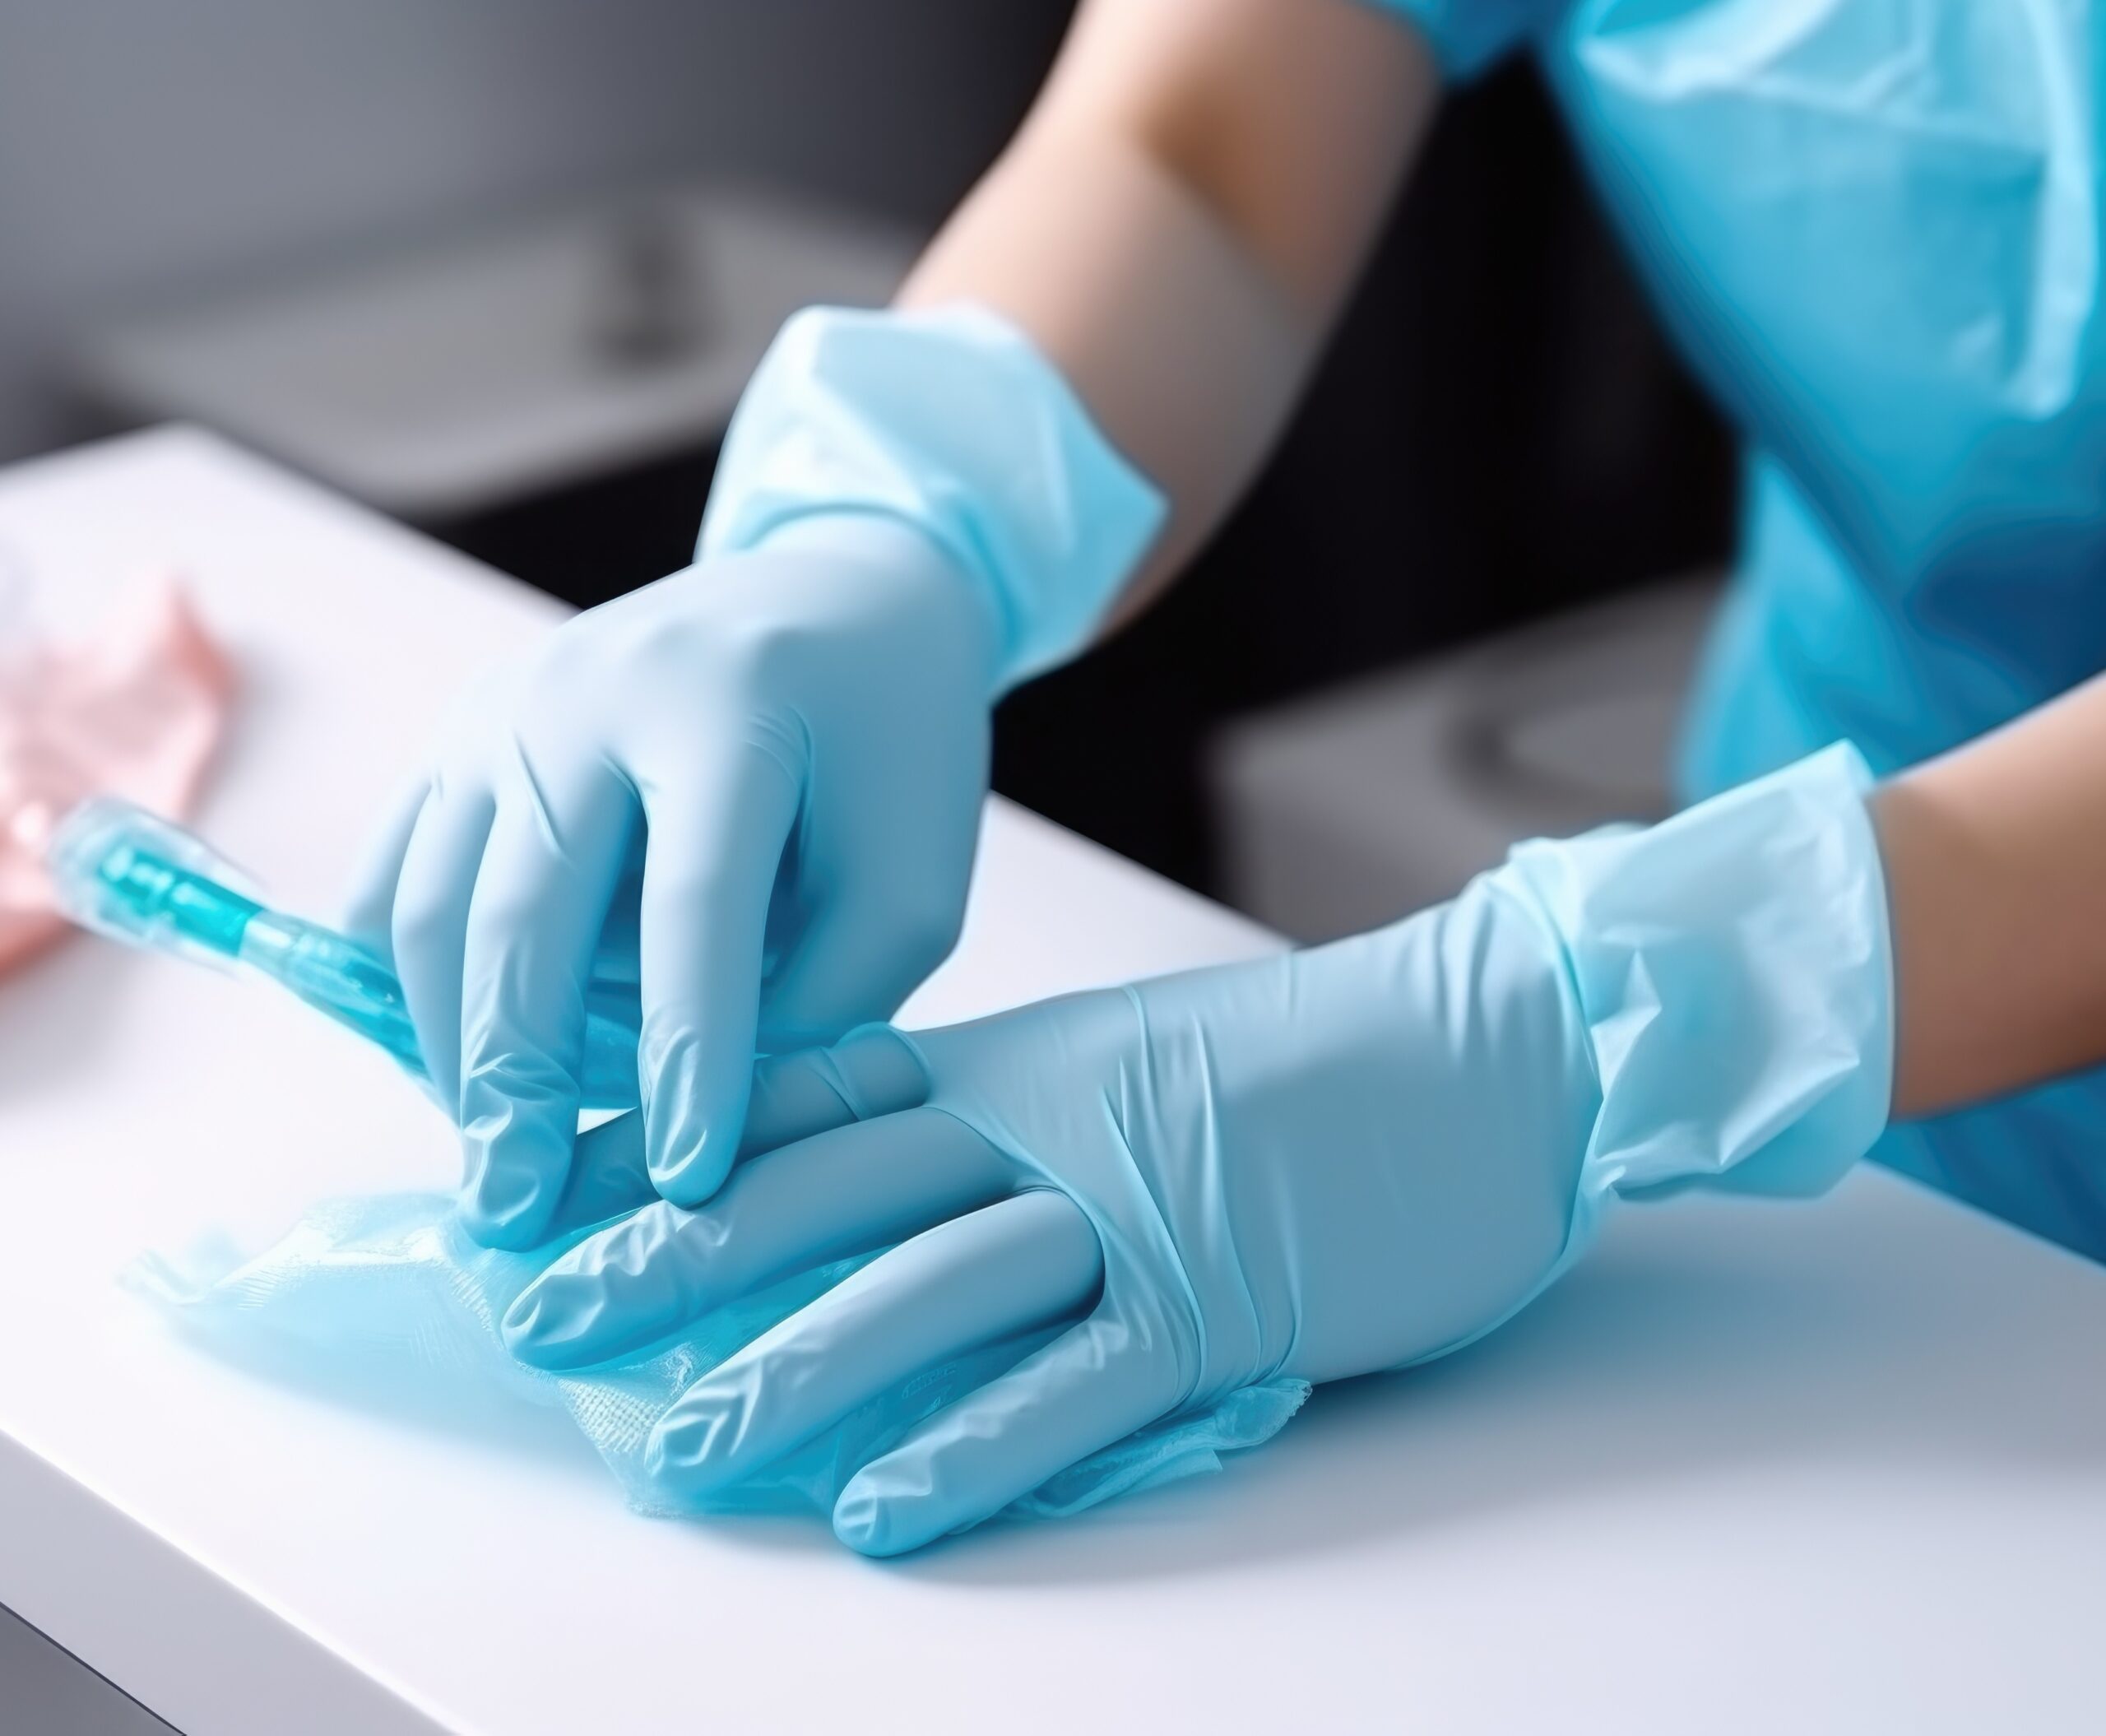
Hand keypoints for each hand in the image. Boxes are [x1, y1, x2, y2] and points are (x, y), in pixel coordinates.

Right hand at [345, 516, 997, 1248]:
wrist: (832, 598)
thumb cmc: (889, 749)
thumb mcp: (908, 872)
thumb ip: (828, 994)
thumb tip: (709, 1120)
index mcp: (729, 709)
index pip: (693, 906)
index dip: (688, 1053)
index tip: (686, 1179)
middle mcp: (591, 695)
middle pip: (526, 914)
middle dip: (521, 1081)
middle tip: (518, 1209)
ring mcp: (504, 708)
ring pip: (436, 906)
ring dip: (454, 1047)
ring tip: (495, 1158)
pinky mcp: (460, 736)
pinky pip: (398, 879)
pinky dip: (413, 988)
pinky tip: (463, 1069)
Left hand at [505, 887, 1598, 1553]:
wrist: (1492, 1043)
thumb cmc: (1318, 1064)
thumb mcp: (1140, 1064)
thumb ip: (1019, 1117)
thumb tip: (903, 1185)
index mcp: (1024, 1062)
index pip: (820, 1096)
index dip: (685, 1141)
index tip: (571, 1183)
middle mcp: (1052, 1127)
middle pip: (831, 1187)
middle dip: (678, 1253)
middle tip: (545, 1313)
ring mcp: (1135, 1212)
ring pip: (931, 1287)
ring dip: (796, 1369)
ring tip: (680, 1449)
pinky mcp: (1223, 1301)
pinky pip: (1079, 1383)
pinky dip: (976, 1446)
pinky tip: (884, 1507)